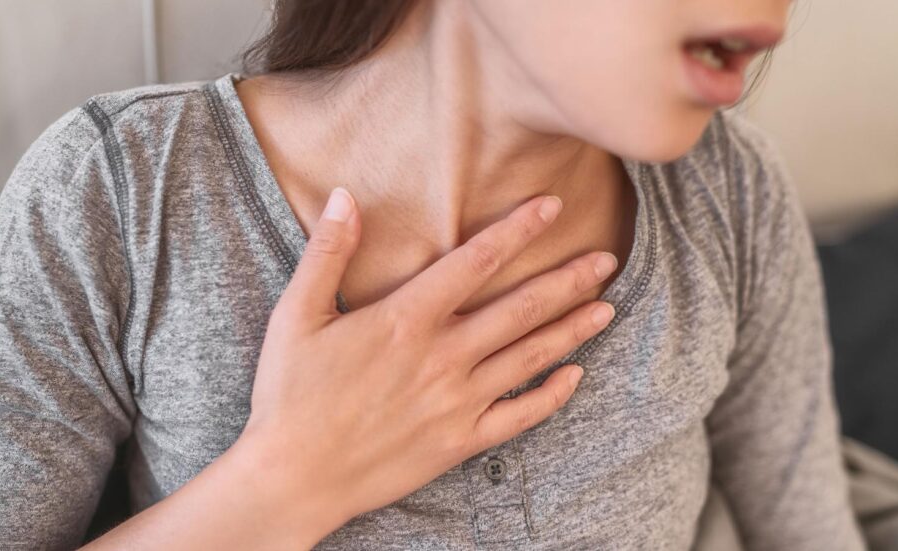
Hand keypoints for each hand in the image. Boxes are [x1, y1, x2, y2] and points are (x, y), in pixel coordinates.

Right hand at [239, 187, 617, 540]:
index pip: (476, 261)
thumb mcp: (297, 316)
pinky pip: (519, 416)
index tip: (552, 207)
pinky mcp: (460, 441)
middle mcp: (442, 356)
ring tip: (607, 307)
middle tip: (607, 259)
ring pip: (529, 357)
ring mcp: (457, 401)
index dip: (518, 230)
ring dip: (571, 330)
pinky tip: (576, 376)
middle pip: (519, 308)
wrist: (293, 478)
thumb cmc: (290, 395)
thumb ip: (328, 253)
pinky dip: (551, 395)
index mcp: (404, 320)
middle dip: (566, 280)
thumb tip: (346, 195)